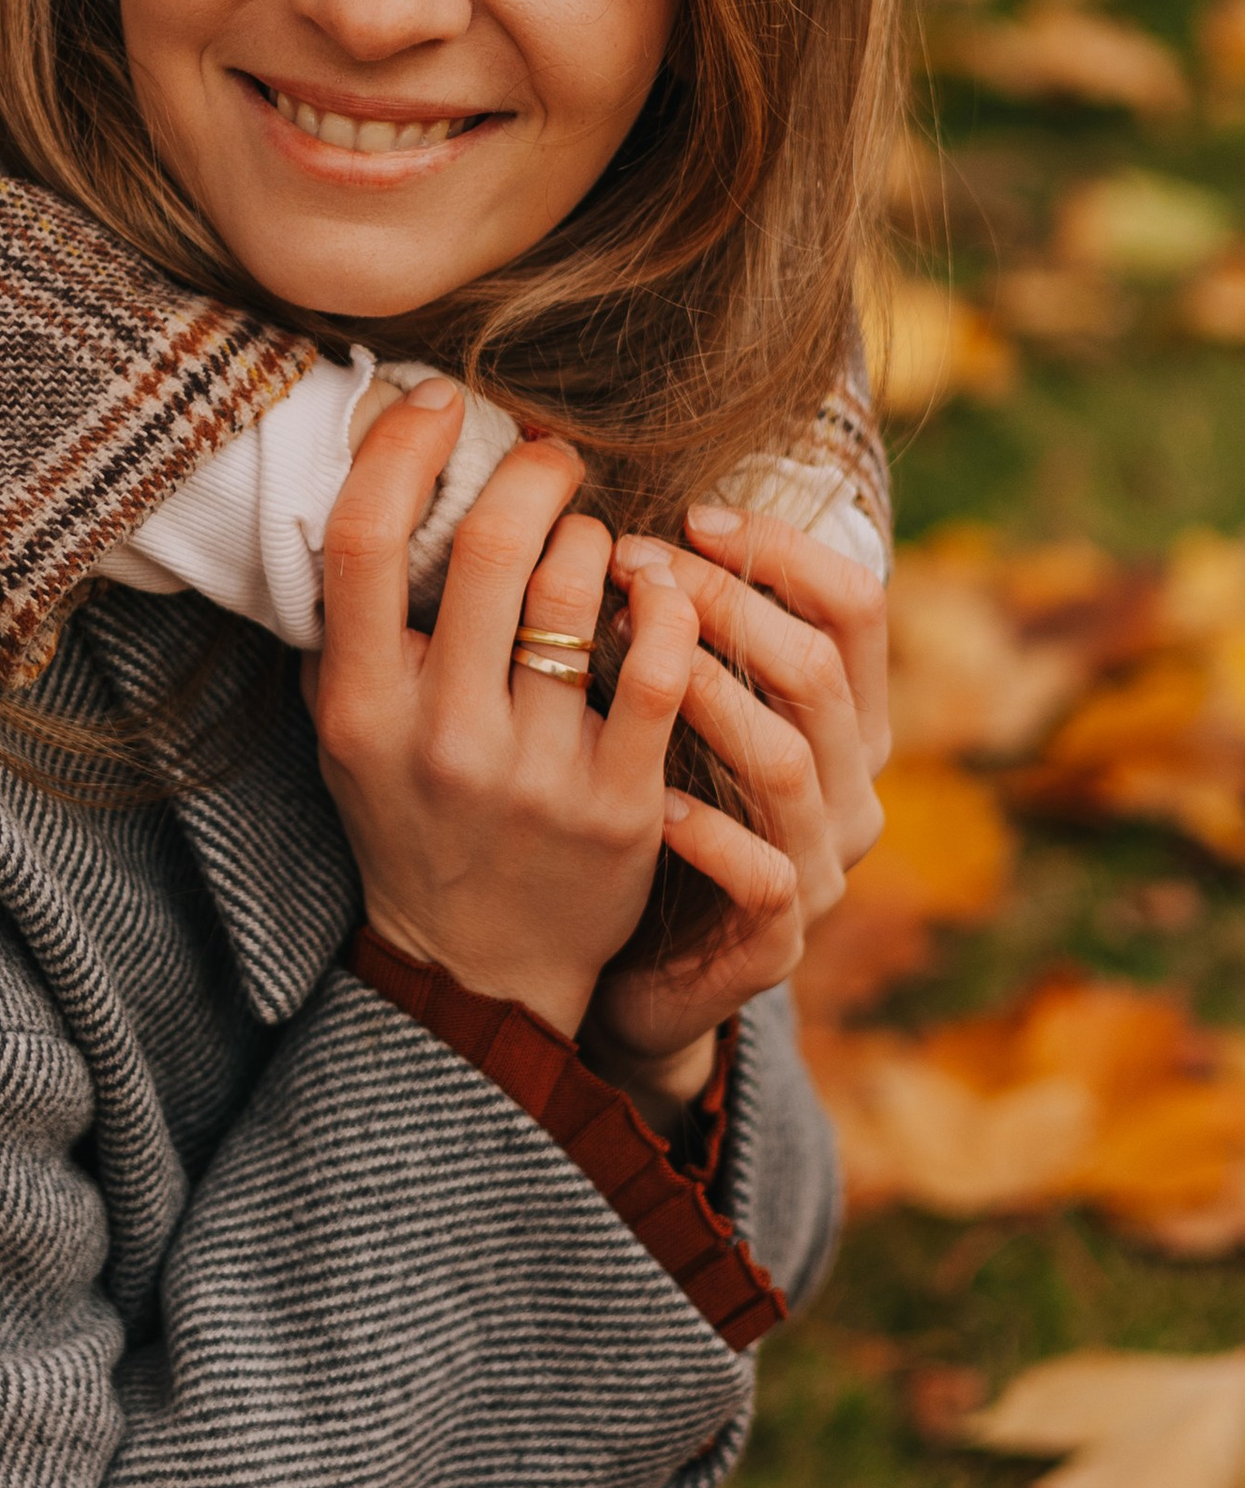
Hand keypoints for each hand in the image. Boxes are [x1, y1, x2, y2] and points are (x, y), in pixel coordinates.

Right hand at [305, 377, 703, 1039]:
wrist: (476, 966)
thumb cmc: (413, 819)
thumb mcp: (349, 733)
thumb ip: (353, 629)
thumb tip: (372, 476)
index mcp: (359, 710)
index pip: (362, 543)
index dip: (400, 448)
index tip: (440, 404)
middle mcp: (438, 738)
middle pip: (488, 548)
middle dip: (533, 474)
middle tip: (553, 461)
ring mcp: (532, 775)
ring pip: (579, 594)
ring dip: (597, 539)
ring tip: (597, 545)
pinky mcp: (619, 804)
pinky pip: (659, 668)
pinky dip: (669, 606)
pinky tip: (663, 589)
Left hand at [583, 502, 889, 1112]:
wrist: (641, 972)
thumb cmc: (654, 814)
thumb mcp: (677, 713)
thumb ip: (685, 632)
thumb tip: (631, 515)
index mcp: (847, 718)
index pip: (856, 604)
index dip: (783, 549)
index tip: (691, 516)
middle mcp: (852, 786)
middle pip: (816, 669)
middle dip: (725, 605)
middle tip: (633, 567)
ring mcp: (822, 866)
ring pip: (791, 759)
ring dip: (709, 694)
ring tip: (631, 652)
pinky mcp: (779, 940)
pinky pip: (762, 873)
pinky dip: (706, 833)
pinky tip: (646, 801)